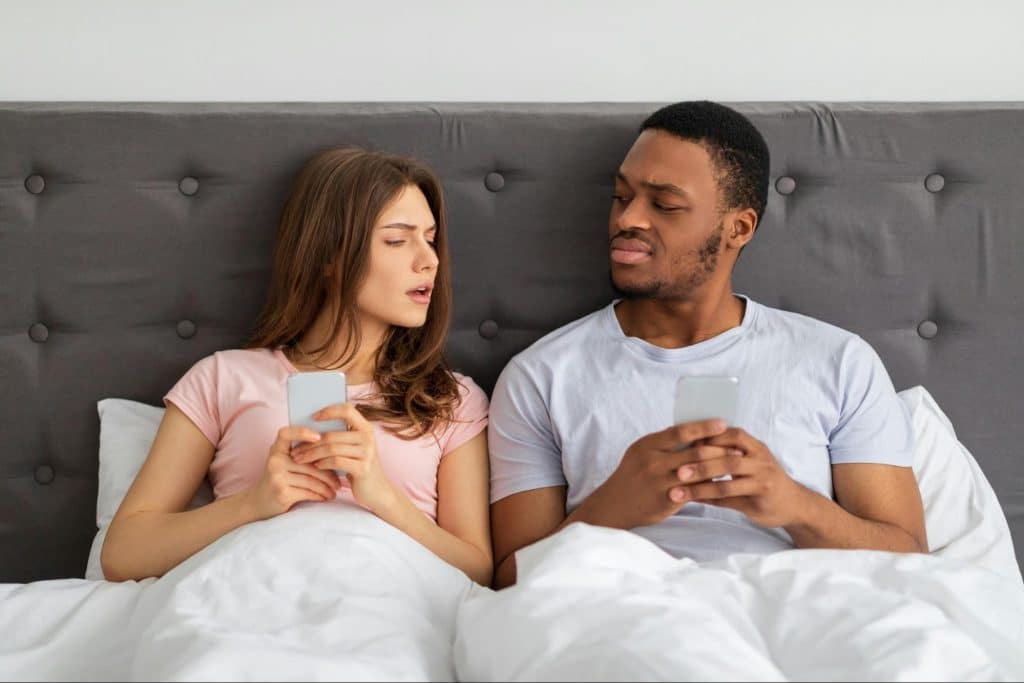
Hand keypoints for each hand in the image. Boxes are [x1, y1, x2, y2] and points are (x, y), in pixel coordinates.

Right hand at [244, 426, 342, 520]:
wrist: (259, 503)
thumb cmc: (280, 479)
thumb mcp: (284, 462)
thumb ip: (301, 454)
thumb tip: (334, 450)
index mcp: (276, 449)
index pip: (286, 433)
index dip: (302, 432)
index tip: (320, 437)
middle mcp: (275, 460)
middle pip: (309, 463)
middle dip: (329, 472)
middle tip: (340, 480)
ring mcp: (277, 476)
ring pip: (311, 479)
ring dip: (327, 487)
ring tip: (335, 490)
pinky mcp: (281, 492)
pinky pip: (308, 492)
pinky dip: (320, 495)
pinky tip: (326, 497)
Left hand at [290, 403, 397, 515]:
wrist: (377, 491)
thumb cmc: (359, 467)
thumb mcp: (353, 448)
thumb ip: (340, 436)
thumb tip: (309, 428)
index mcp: (365, 428)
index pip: (347, 410)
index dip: (329, 411)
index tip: (312, 417)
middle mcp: (368, 437)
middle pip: (332, 435)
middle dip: (310, 442)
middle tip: (295, 450)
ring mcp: (367, 453)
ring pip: (331, 448)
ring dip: (311, 454)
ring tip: (299, 459)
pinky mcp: (363, 468)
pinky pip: (336, 462)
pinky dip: (322, 463)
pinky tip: (315, 466)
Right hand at [579, 419, 729, 528]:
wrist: (614, 505)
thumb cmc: (632, 475)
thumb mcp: (641, 452)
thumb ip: (664, 444)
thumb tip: (694, 432)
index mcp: (647, 445)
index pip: (679, 432)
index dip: (703, 427)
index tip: (722, 423)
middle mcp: (653, 462)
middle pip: (694, 453)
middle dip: (719, 449)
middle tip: (739, 447)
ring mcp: (660, 483)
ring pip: (698, 473)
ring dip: (719, 468)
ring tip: (736, 464)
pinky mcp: (667, 501)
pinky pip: (695, 492)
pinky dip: (710, 486)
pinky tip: (723, 483)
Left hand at [673, 427, 807, 527]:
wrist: (795, 504)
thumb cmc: (765, 481)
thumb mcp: (750, 462)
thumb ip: (727, 455)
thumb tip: (690, 449)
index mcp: (755, 446)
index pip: (732, 434)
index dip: (708, 437)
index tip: (684, 443)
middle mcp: (760, 460)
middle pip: (727, 458)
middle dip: (700, 463)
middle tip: (677, 469)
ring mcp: (762, 479)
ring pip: (726, 481)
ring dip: (700, 486)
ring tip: (678, 490)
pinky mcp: (760, 498)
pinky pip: (730, 499)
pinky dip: (709, 499)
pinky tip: (693, 501)